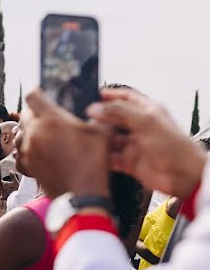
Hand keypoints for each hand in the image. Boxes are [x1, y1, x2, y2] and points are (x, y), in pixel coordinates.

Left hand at [19, 89, 110, 198]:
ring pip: (21, 133)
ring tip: (46, 133)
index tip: (43, 93)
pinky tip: (39, 150)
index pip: (32, 97)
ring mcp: (28, 151)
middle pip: (25, 115)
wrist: (82, 195)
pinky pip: (20, 151)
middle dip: (35, 112)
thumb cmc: (93, 164)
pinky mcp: (26, 165)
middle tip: (49, 115)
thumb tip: (99, 105)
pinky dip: (27, 148)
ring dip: (30, 130)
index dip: (37, 92)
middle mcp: (34, 134)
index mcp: (51, 121)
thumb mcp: (103, 133)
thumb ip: (99, 115)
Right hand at [87, 88, 206, 198]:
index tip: (96, 94)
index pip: (127, 98)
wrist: (183, 175)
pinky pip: (110, 158)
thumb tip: (96, 107)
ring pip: (111, 139)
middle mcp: (141, 127)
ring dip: (100, 138)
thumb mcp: (145, 122)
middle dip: (101, 117)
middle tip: (85, 117)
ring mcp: (135, 144)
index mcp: (148, 112)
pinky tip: (93, 155)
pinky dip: (101, 157)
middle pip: (115, 118)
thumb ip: (119, 112)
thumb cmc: (174, 147)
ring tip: (87, 137)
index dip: (112, 95)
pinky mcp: (130, 162)